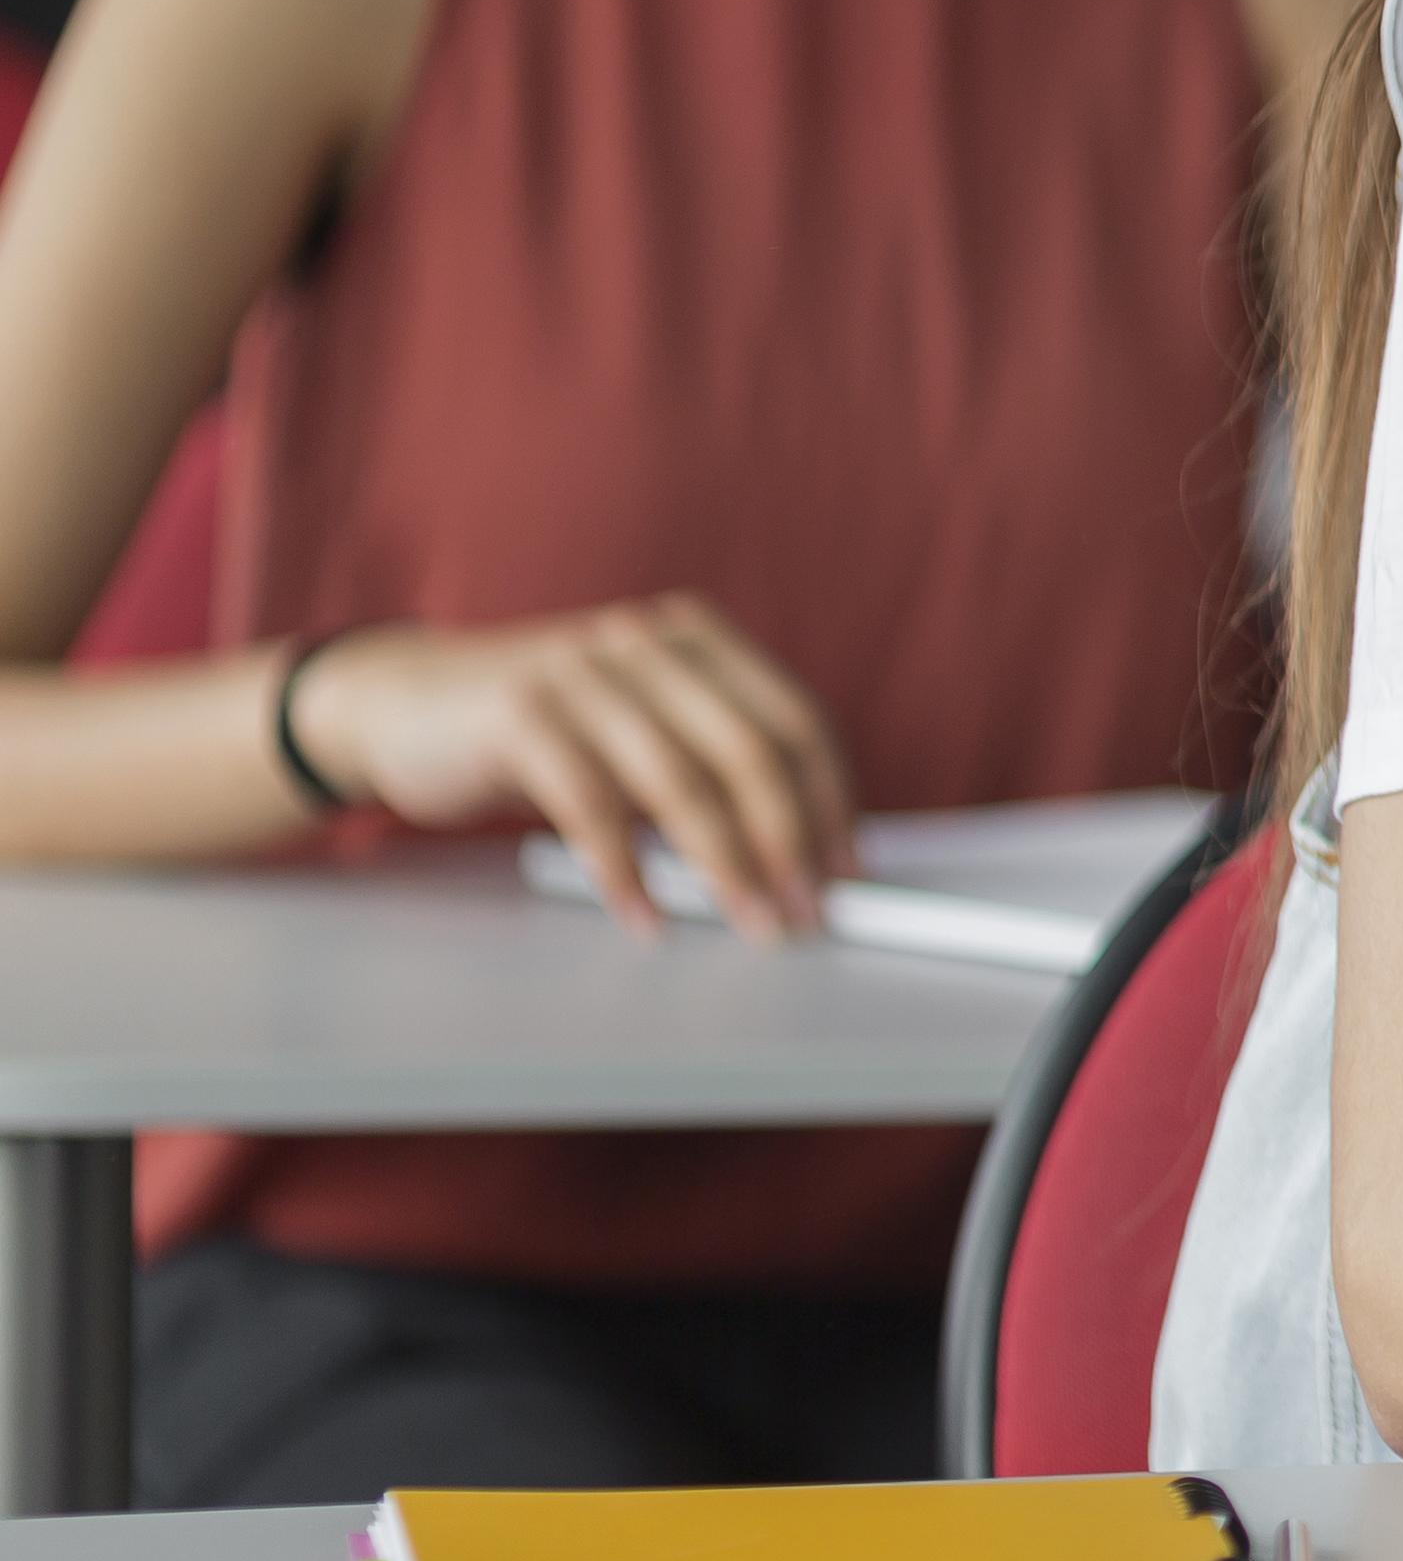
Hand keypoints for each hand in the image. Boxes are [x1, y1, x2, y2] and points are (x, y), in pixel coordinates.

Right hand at [294, 595, 859, 935]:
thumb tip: (795, 852)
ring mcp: (583, 674)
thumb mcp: (636, 726)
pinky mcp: (521, 716)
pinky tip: (646, 917)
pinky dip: (627, 874)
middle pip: (751, 750)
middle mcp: (647, 643)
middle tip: (806, 909)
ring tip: (750, 921)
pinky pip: (594, 808)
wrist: (399, 703)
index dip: (830, 798)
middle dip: (789, 840)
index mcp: (696, 638)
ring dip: (725, 866)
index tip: (845, 867)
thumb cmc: (538, 729)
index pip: (795, 719)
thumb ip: (705, 763)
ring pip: (680, 782)